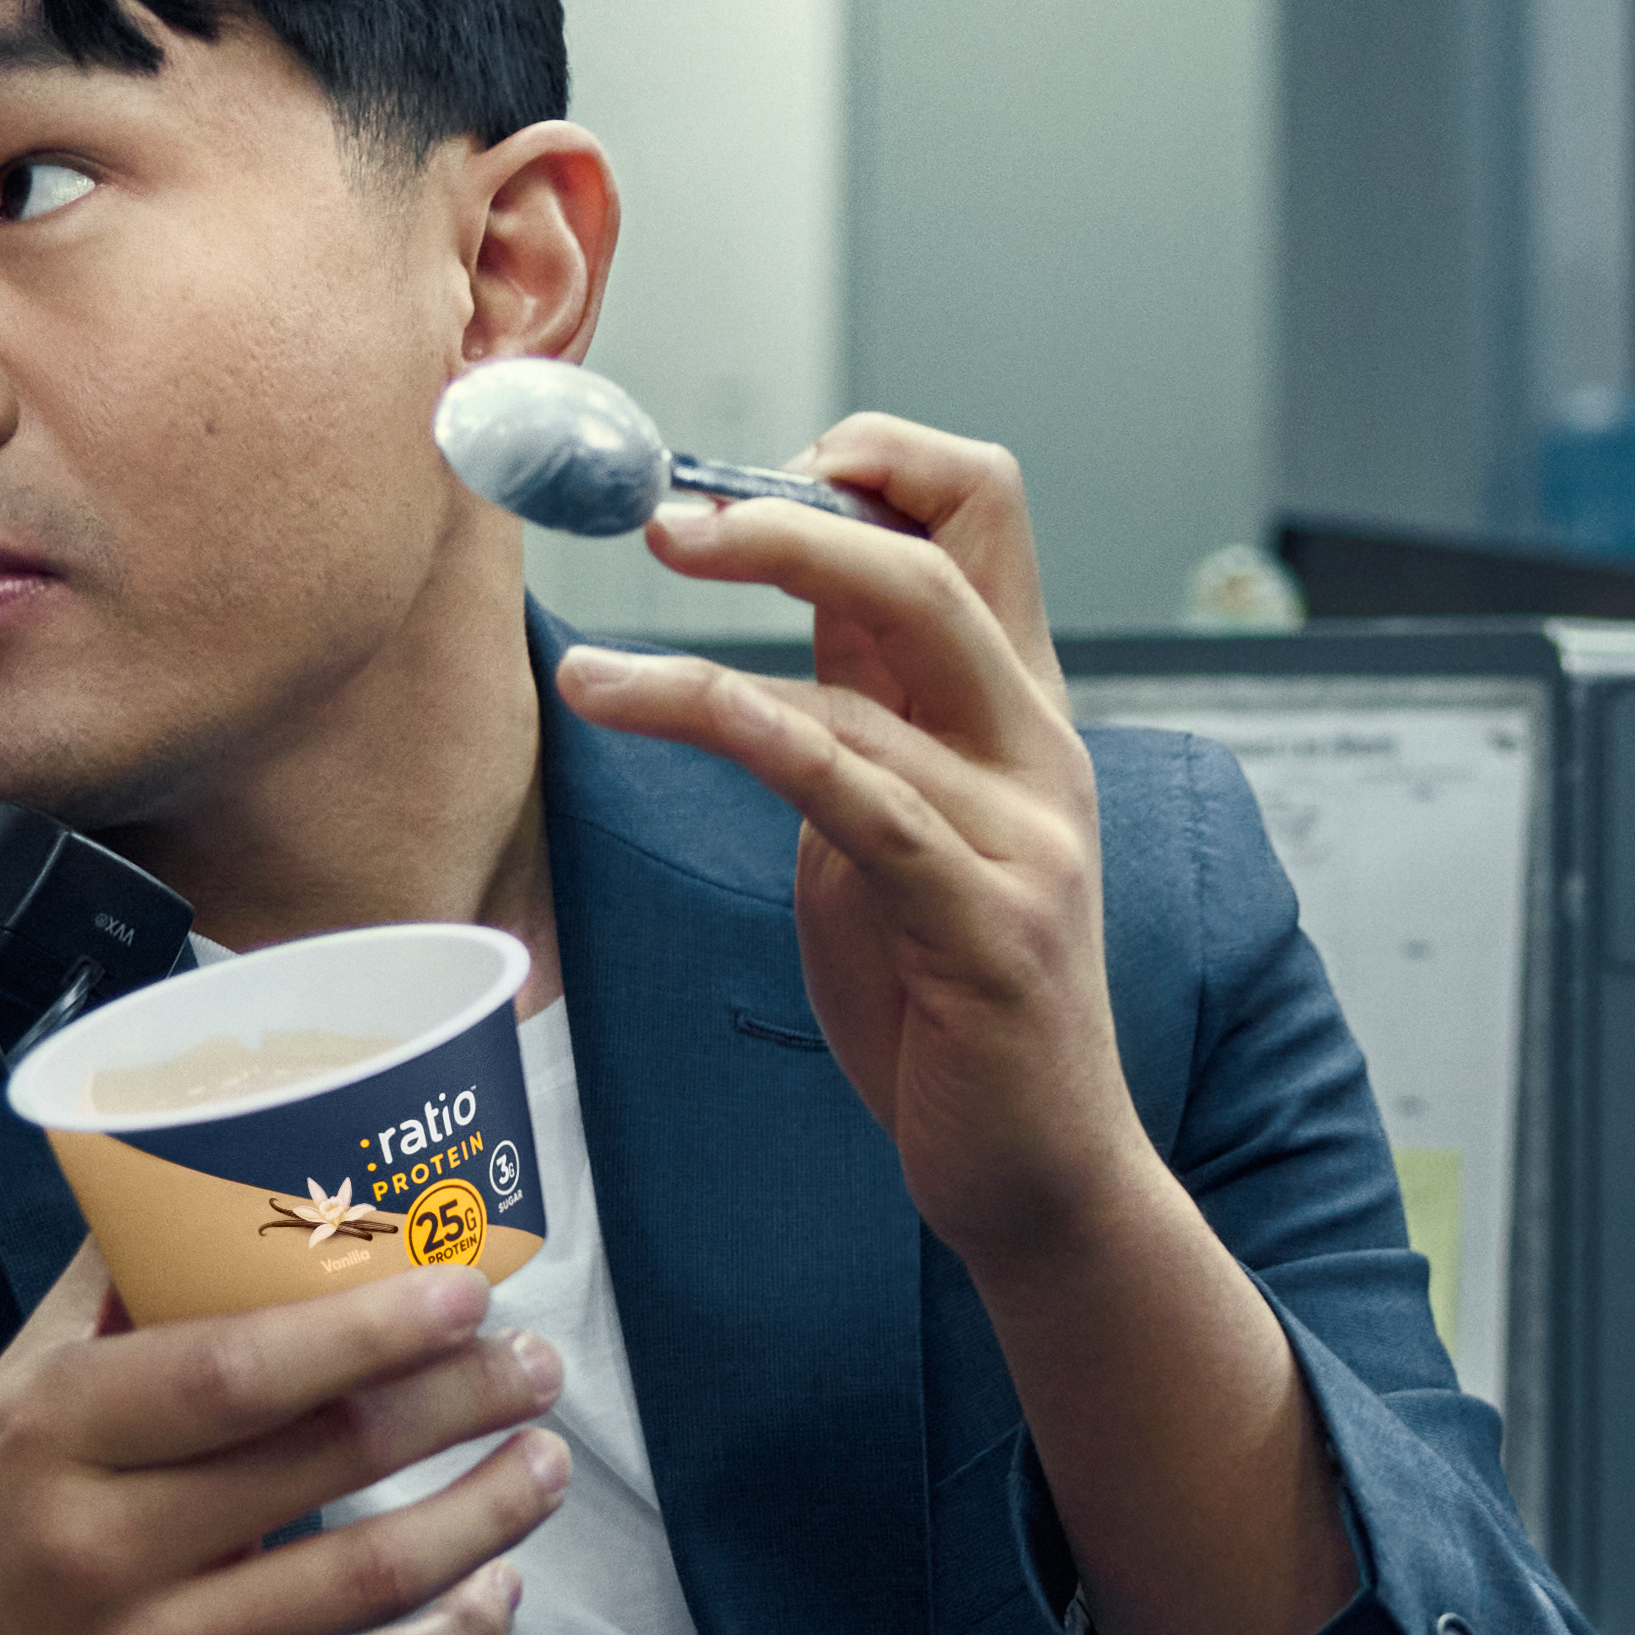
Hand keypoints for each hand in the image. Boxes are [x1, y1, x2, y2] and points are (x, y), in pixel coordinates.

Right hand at [0, 1251, 556, 1634]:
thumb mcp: (12, 1399)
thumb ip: (115, 1293)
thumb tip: (219, 1157)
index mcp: (58, 1436)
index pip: (241, 1368)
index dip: (372, 1327)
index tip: (468, 1289)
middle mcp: (101, 1553)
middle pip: (329, 1461)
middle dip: (463, 1401)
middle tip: (536, 1364)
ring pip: (371, 1583)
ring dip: (488, 1514)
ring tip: (543, 1463)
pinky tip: (496, 1592)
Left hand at [547, 415, 1154, 1280]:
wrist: (1037, 1172)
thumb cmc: (949, 1003)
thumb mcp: (892, 823)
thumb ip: (858, 707)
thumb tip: (777, 579)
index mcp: (1017, 706)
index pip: (977, 506)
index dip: (863, 462)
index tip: (735, 487)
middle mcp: (1037, 745)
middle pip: (938, 551)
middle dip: (784, 516)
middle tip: (658, 525)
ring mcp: (1025, 832)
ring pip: (883, 668)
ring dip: (708, 651)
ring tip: (596, 672)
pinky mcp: (988, 923)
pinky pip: (859, 795)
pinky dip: (746, 731)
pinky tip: (651, 710)